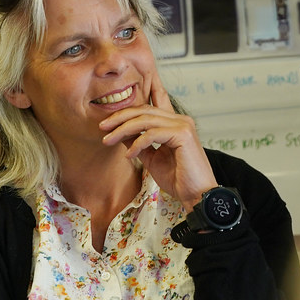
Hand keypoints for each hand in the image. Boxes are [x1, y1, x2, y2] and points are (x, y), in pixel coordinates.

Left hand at [98, 75, 216, 207]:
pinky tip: (129, 155)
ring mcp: (183, 125)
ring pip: (145, 120)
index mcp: (175, 123)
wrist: (197, 195)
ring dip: (123, 129)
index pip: (151, 106)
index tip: (110, 114)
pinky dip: (137, 143)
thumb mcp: (152, 159)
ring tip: (108, 140)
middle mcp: (181, 120)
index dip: (132, 104)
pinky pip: (152, 134)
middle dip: (120, 117)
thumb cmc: (179, 180)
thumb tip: (121, 135)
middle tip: (102, 127)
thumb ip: (139, 144)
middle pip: (144, 110)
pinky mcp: (182, 135)